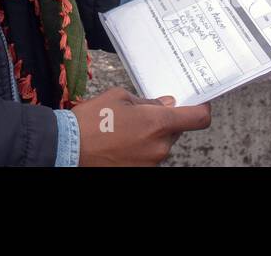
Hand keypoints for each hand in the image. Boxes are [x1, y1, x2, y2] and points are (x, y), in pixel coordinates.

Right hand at [71, 87, 210, 165]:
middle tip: (142, 115)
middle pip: (176, 131)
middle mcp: (160, 146)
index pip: (198, 119)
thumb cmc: (92, 119)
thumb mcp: (120, 97)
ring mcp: (151, 163)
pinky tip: (121, 142)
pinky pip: (150, 156)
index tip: (200, 104)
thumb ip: (148, 101)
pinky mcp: (141, 172)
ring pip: (161, 144)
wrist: (68, 147)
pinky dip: (141, 148)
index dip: (202, 109)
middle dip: (165, 122)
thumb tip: (166, 104)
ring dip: (151, 136)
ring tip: (125, 130)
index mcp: (158, 123)